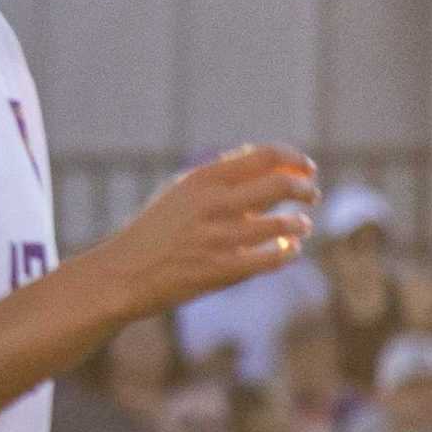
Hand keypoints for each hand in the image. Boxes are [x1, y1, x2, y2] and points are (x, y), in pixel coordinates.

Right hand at [93, 144, 318, 317]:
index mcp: (201, 180)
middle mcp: (211, 205)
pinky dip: (289, 252)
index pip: (266, 155)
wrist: (119, 276)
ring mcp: (217, 239)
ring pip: (284, 224)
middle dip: (305, 189)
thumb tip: (271, 162)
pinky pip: (273, 258)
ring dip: (300, 223)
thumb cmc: (153, 233)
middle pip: (281, 185)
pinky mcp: (221, 271)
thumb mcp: (180, 194)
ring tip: (302, 226)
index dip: (295, 159)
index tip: (307, 168)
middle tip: (312, 195)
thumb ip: (222, 177)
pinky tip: (288, 250)